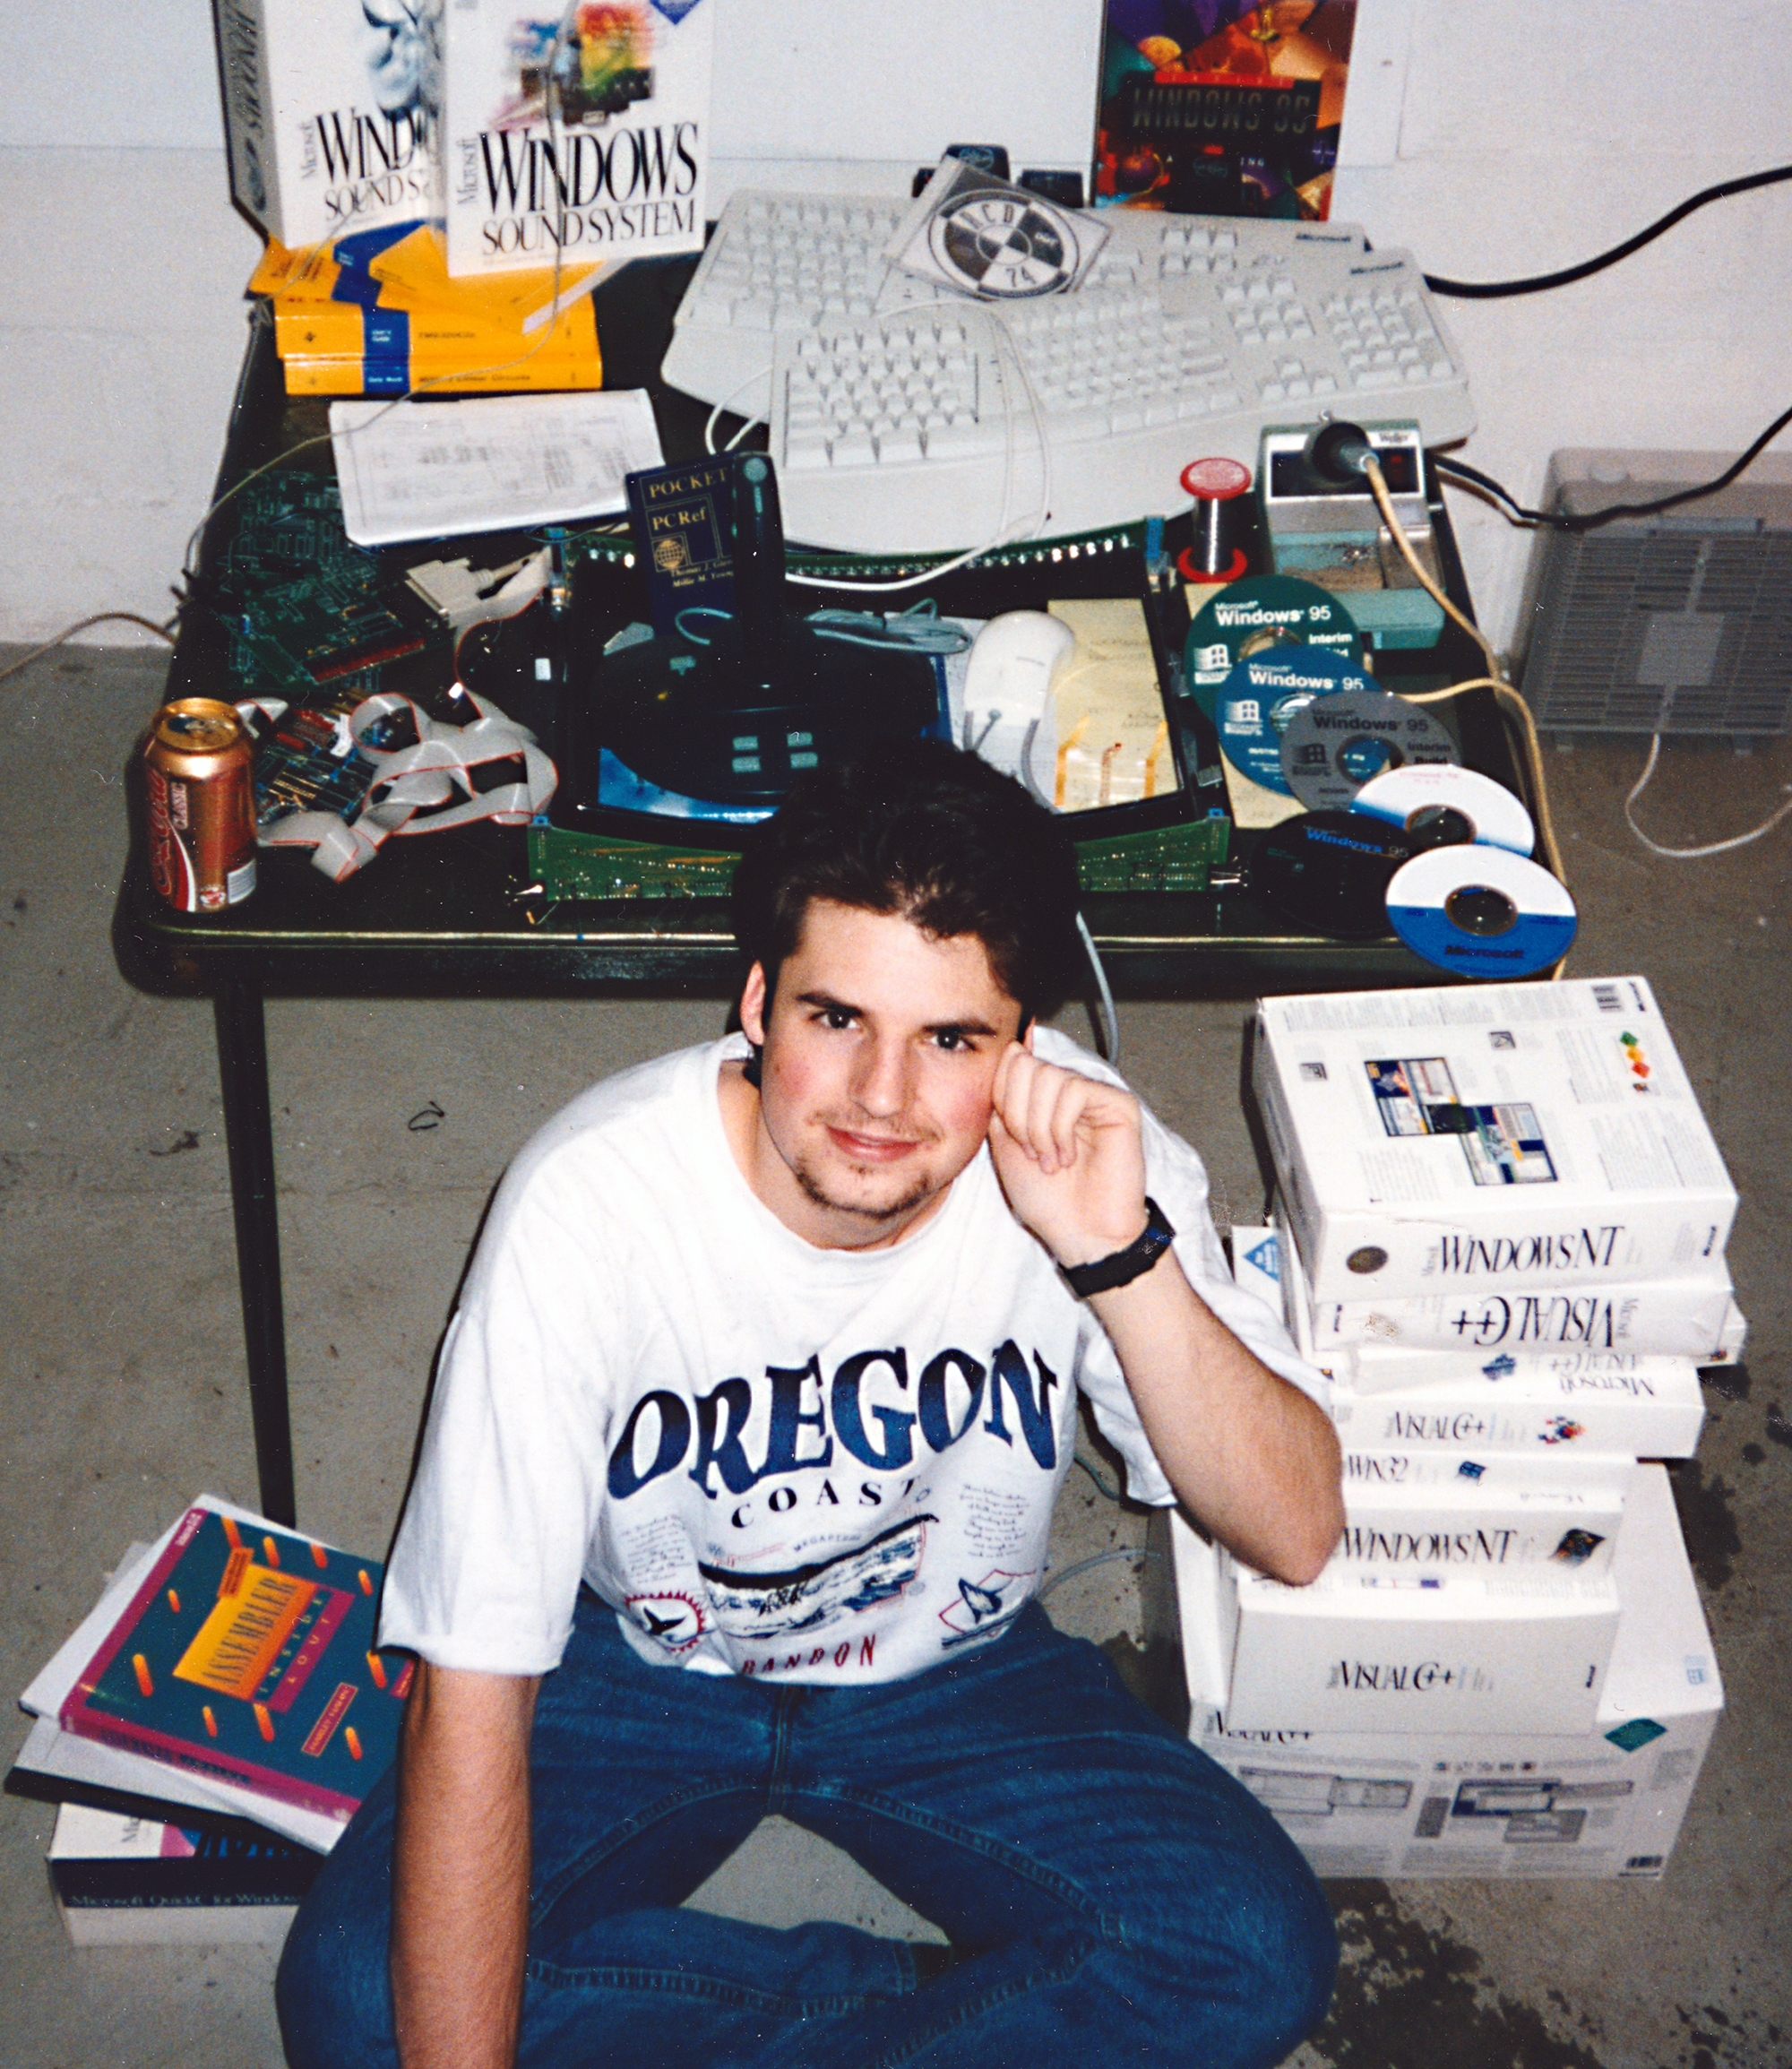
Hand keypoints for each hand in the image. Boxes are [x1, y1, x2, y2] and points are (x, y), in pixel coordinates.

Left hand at [987, 1042, 1150, 1269]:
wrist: (1080, 1233)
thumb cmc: (1047, 1198)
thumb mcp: (1004, 1143)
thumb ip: (1003, 1098)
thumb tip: (1015, 1047)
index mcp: (1040, 1095)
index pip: (1010, 1061)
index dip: (1001, 1099)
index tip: (1013, 1139)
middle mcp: (1068, 1089)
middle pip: (1024, 1065)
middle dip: (1018, 1115)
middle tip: (1033, 1153)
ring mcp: (1094, 1094)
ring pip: (1048, 1076)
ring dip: (1039, 1127)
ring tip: (1052, 1160)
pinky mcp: (1118, 1104)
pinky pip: (1075, 1090)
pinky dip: (1061, 1128)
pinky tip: (1069, 1156)